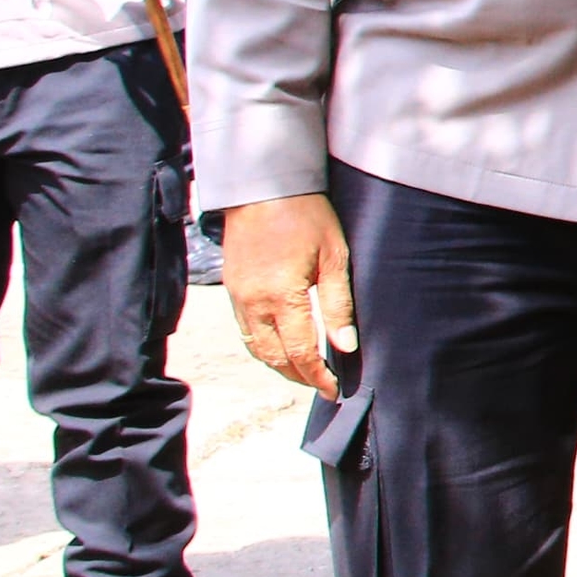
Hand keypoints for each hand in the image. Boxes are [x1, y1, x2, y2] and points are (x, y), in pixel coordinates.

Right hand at [225, 193, 355, 396]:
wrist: (262, 187)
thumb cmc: (306, 216)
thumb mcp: (334, 257)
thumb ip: (338, 305)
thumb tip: (345, 346)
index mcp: (281, 298)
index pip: (300, 353)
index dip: (317, 376)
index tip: (333, 390)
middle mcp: (253, 304)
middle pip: (275, 358)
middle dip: (299, 377)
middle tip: (322, 386)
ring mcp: (238, 298)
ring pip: (256, 348)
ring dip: (280, 366)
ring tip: (305, 373)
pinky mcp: (231, 289)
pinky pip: (245, 331)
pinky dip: (262, 348)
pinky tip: (280, 348)